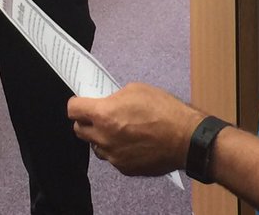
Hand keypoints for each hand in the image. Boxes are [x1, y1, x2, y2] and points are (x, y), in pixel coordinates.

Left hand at [67, 83, 201, 176]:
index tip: (83, 102)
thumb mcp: (135, 89)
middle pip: (79, 130)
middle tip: (100, 115)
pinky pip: (112, 157)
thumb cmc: (163, 110)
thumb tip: (107, 103)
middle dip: (86, 121)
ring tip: (119, 129)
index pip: (73, 110)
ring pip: (96, 146)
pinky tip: (132, 142)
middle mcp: (104, 138)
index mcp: (103, 115)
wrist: (185, 138)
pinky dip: (117, 149)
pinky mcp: (125, 168)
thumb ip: (114, 98)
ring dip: (101, 137)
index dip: (77, 104)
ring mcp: (114, 156)